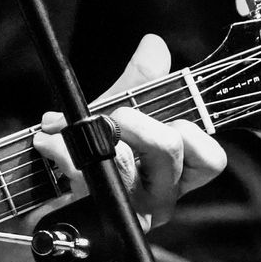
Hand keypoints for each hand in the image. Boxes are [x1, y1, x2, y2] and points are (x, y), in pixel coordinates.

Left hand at [32, 34, 227, 226]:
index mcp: (179, 174)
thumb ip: (141, 80)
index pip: (210, 159)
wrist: (49, 184)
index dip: (190, 132)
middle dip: (134, 118)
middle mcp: (161, 197)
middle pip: (168, 148)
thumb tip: (154, 44)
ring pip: (125, 166)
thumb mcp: (121, 111)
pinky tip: (49, 143)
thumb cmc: (95, 148)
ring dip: (91, 135)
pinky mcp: (96, 217)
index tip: (165, 119)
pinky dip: (63, 152)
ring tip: (64, 127)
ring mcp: (131, 212)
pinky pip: (86, 179)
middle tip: (111, 116)